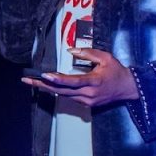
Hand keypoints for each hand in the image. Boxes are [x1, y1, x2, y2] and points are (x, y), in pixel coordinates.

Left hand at [21, 47, 139, 106]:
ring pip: (63, 95)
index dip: (58, 79)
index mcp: (94, 81)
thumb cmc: (116, 71)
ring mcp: (87, 101)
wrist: (128, 88)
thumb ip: (87, 53)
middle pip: (62, 91)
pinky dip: (58, 91)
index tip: (44, 75)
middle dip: (43, 85)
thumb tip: (71, 51)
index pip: (73, 81)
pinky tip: (47, 87)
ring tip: (32, 82)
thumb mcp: (105, 57)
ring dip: (47, 89)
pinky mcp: (87, 104)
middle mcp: (89, 93)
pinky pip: (69, 97)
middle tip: (27, 80)